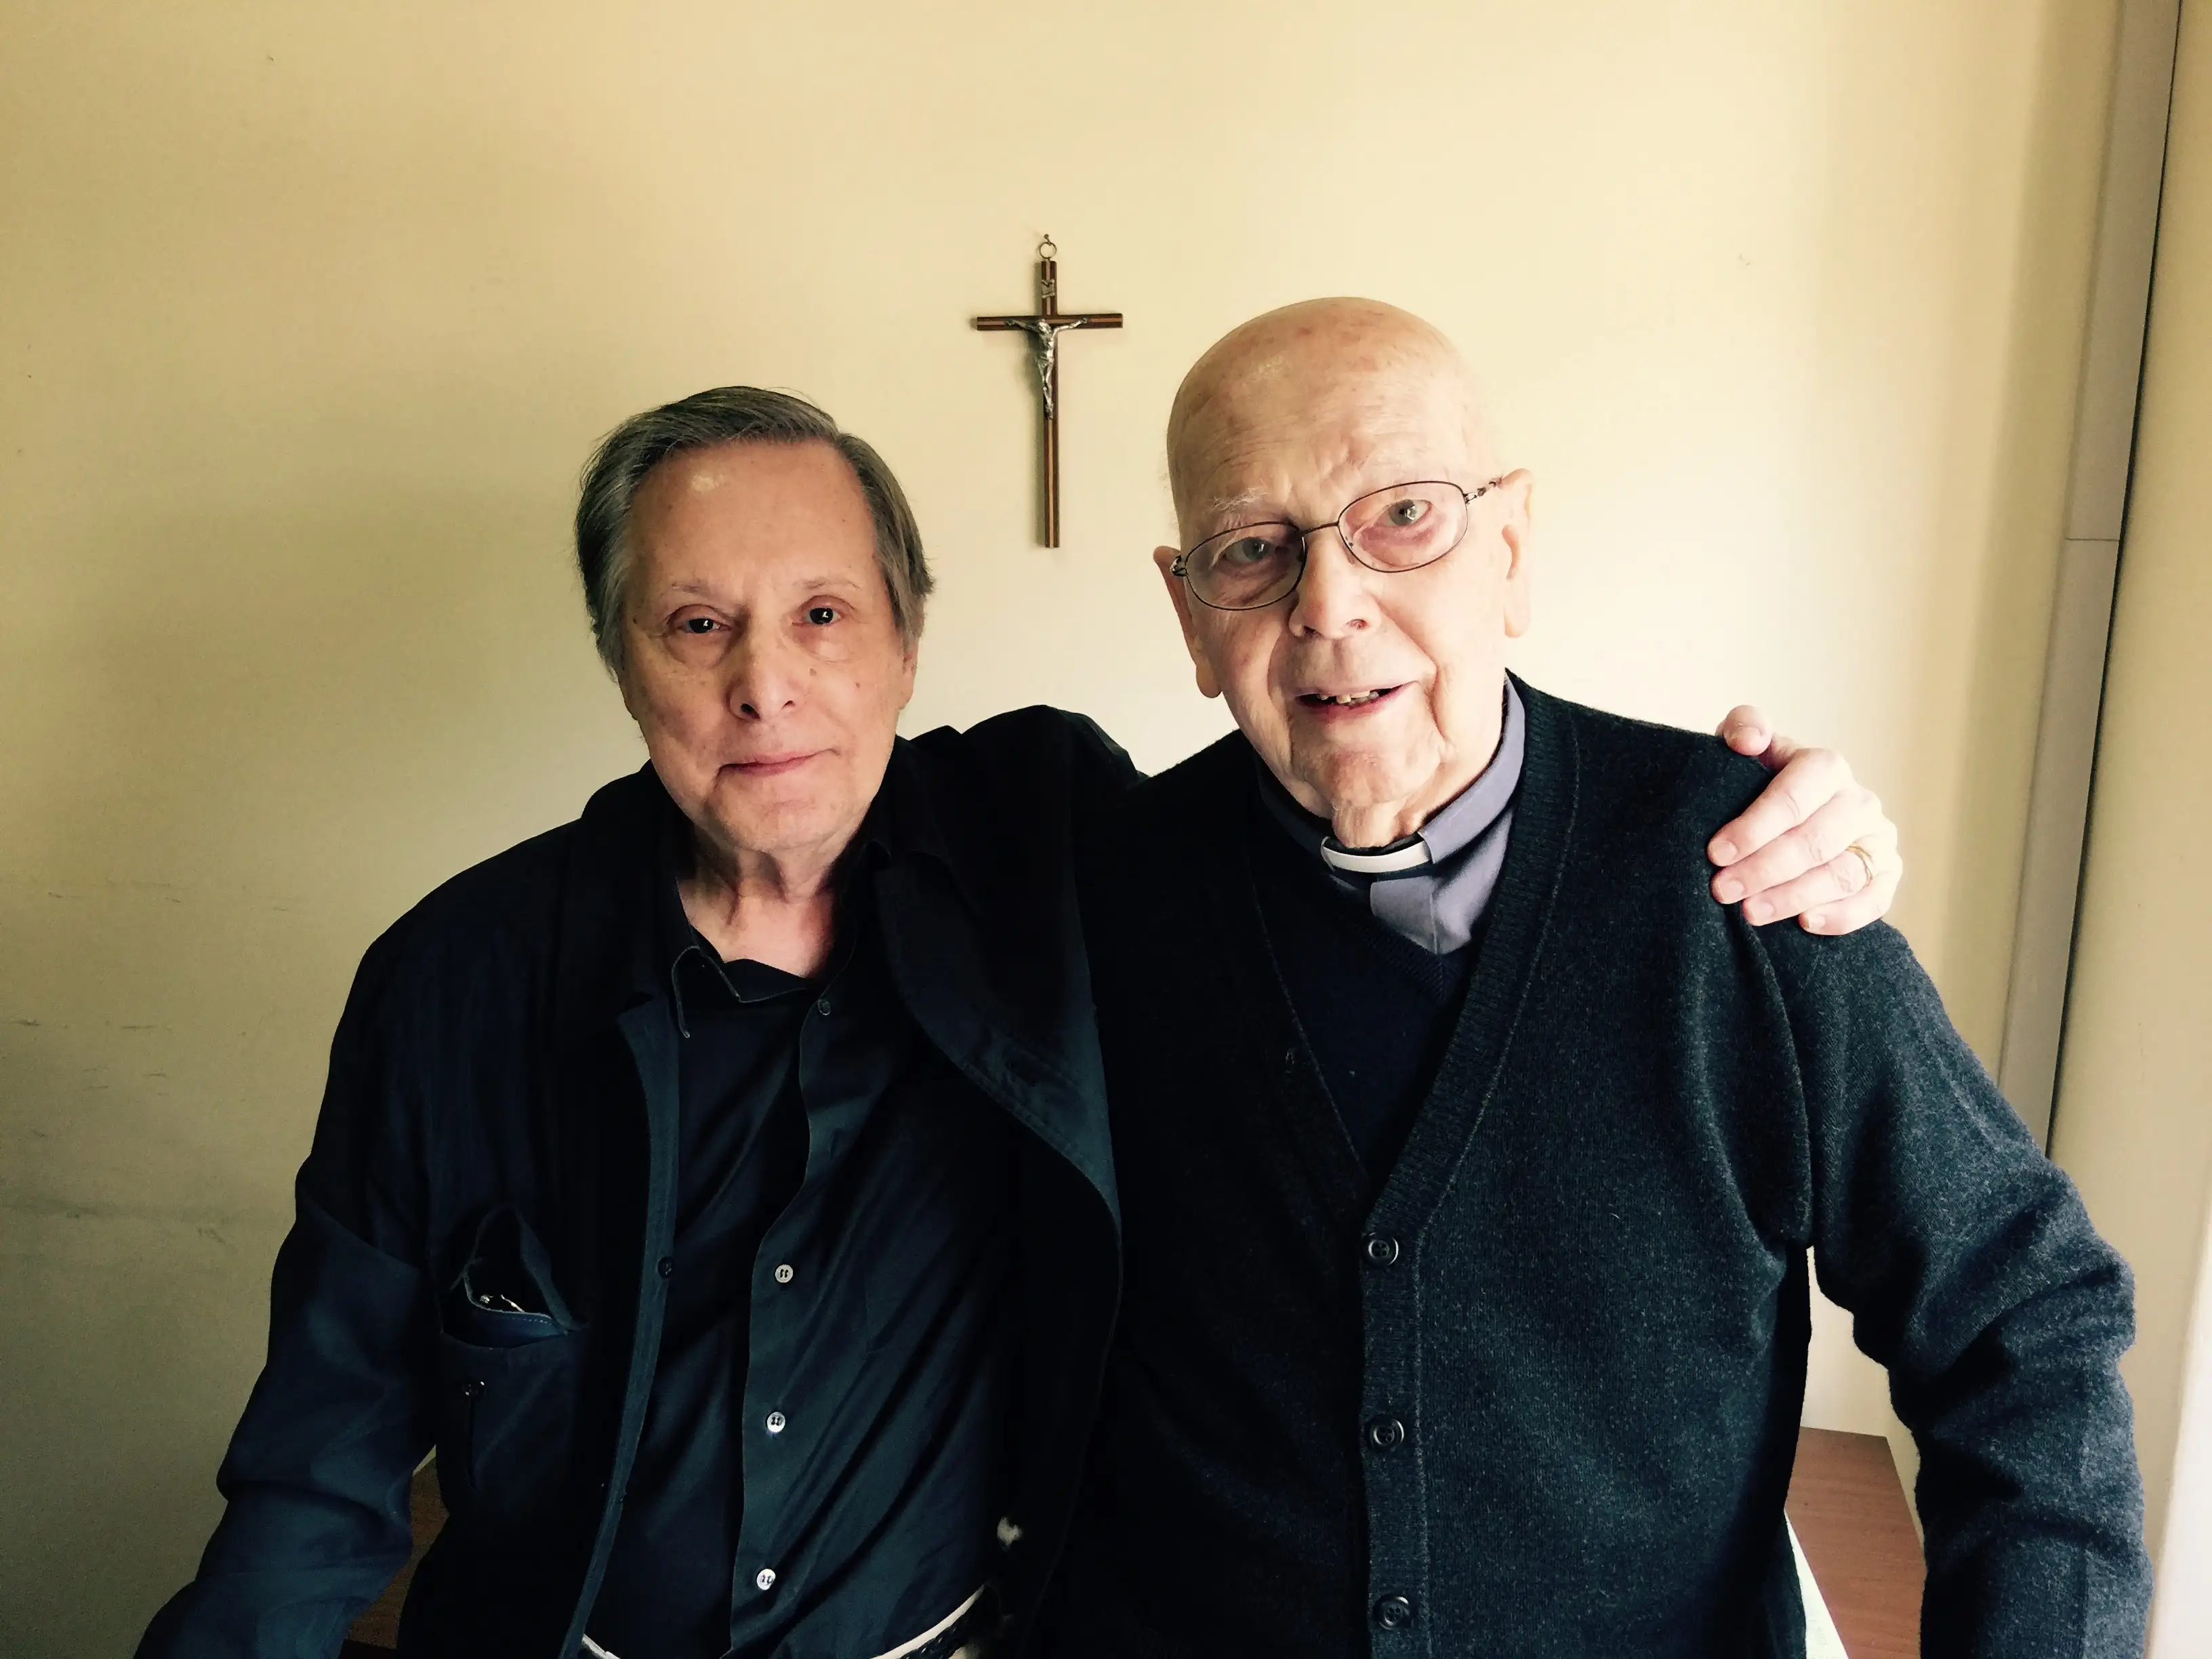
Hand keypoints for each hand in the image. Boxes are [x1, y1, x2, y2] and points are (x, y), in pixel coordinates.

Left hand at [1705, 706, 1900, 933]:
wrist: (1789, 813)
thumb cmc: (1760, 779)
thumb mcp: (1747, 747)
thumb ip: (1743, 727)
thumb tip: (1747, 740)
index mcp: (1826, 766)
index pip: (1794, 798)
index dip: (1754, 827)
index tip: (1716, 853)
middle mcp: (1860, 800)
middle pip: (1816, 841)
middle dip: (1765, 868)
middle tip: (1723, 890)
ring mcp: (1877, 838)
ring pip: (1842, 873)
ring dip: (1794, 896)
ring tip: (1750, 912)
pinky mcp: (1886, 873)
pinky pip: (1875, 899)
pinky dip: (1843, 915)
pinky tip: (1806, 923)